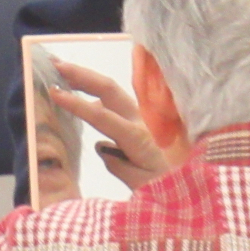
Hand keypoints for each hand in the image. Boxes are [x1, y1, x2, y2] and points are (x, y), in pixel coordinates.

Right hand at [48, 58, 170, 190]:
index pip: (102, 116)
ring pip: (113, 91)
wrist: (194, 183)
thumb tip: (101, 147)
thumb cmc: (168, 185)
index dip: (78, 104)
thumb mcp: (141, 184)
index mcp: (137, 137)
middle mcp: (141, 120)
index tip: (55, 92)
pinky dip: (99, 92)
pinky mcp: (145, 118)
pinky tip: (84, 90)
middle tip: (56, 65)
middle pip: (109, 89)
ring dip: (89, 78)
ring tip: (64, 70)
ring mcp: (144, 116)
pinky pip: (119, 101)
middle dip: (83, 75)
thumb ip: (119, 166)